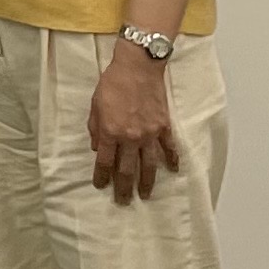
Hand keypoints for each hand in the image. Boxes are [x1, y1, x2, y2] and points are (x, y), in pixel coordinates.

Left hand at [88, 43, 180, 201]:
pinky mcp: (164, 127)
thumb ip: (95, 129)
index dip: (102, 176)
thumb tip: (96, 148)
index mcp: (110, 132)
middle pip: (127, 169)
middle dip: (124, 187)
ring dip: (147, 182)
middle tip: (124, 201)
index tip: (101, 186)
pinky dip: (172, 160)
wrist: (138, 67)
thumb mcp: (95, 105)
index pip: (104, 162)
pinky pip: (169, 148)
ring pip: (149, 165)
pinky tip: (173, 171)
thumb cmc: (113, 83)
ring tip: (146, 195)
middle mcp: (130, 137)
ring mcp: (150, 133)